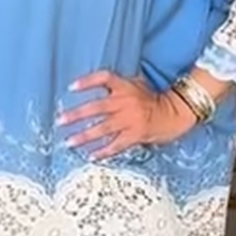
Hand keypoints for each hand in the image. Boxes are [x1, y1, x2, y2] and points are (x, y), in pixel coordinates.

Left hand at [58, 70, 196, 159]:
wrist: (175, 112)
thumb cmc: (154, 99)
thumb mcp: (137, 84)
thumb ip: (118, 85)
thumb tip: (98, 86)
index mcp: (125, 87)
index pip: (103, 79)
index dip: (87, 82)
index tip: (71, 87)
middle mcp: (125, 102)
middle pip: (96, 107)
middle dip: (77, 115)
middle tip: (60, 121)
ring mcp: (130, 119)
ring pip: (103, 128)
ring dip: (84, 136)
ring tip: (69, 142)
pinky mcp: (135, 134)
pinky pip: (116, 145)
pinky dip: (103, 151)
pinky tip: (91, 156)